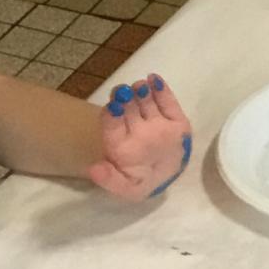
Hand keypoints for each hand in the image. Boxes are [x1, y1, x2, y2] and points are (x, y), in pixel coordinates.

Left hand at [92, 74, 193, 200]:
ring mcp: (155, 121)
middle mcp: (136, 127)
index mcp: (120, 142)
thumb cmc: (143, 182)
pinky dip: (161, 89)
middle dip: (124, 97)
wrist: (170, 181)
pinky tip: (154, 79)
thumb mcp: (128, 189)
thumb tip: (93, 169)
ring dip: (141, 90)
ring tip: (141, 86)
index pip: (112, 125)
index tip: (114, 108)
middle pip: (127, 107)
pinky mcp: (174, 119)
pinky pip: (168, 102)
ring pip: (145, 101)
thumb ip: (111, 180)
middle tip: (125, 92)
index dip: (111, 115)